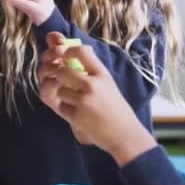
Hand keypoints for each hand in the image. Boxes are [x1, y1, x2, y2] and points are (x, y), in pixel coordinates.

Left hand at [38, 32, 156, 164]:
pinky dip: (66, 110)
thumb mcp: (108, 83)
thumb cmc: (115, 107)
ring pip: (60, 90)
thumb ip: (92, 69)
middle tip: (65, 82)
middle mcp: (93, 85)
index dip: (68, 51)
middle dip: (60, 76)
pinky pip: (61, 106)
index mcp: (102, 74)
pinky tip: (78, 114)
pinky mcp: (77, 116)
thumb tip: (71, 51)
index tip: (65, 57)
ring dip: (63, 96)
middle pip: (62, 71)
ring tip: (76, 102)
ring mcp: (84, 101)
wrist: (124, 134)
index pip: (80, 51)